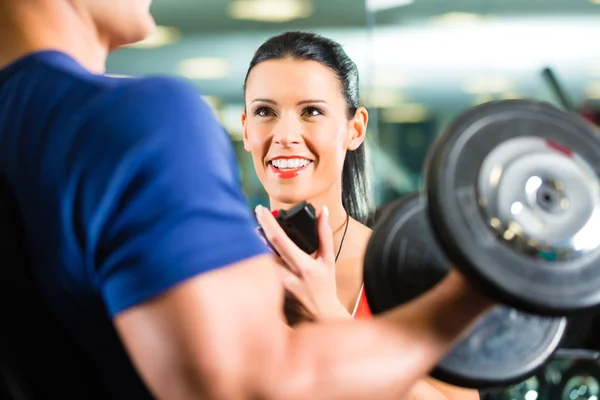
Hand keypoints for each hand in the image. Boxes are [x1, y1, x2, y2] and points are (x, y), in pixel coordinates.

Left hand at [255, 205, 349, 320]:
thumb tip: (322, 212)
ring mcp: (277, 289)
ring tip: (251, 236)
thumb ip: (324, 234)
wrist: (322, 316)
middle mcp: (287, 277)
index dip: (268, 223)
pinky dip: (255, 264)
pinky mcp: (270, 296)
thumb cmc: (325, 286)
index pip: (280, 240)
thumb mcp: (328, 259)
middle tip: (251, 219)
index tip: (260, 209)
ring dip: (254, 249)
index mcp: (303, 266)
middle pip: (262, 251)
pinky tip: (252, 256)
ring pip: (258, 264)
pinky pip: (259, 276)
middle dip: (255, 233)